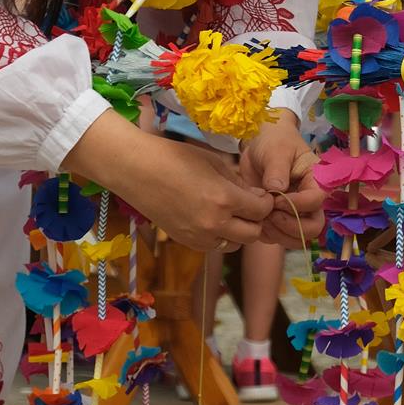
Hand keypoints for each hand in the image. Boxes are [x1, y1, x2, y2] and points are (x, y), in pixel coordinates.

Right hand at [62, 111, 272, 252]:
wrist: (137, 170)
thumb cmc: (176, 158)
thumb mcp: (214, 163)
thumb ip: (239, 183)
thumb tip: (258, 197)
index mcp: (224, 200)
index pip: (261, 211)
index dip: (266, 202)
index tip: (263, 195)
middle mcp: (214, 224)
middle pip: (253, 234)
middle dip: (257, 220)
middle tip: (251, 206)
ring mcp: (199, 237)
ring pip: (235, 245)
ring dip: (239, 232)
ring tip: (232, 214)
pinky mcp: (186, 242)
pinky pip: (214, 246)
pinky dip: (220, 237)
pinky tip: (214, 220)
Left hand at [240, 112, 323, 247]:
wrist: (260, 144)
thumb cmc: (274, 141)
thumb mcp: (276, 150)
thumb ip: (277, 169)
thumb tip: (276, 190)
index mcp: (316, 181)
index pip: (316, 201)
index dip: (296, 204)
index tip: (276, 198)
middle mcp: (309, 201)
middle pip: (313, 228)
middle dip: (290, 226)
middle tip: (270, 213)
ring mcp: (295, 213)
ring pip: (296, 238)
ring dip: (277, 233)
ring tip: (260, 216)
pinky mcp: (279, 220)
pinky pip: (277, 238)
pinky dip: (266, 234)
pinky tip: (255, 218)